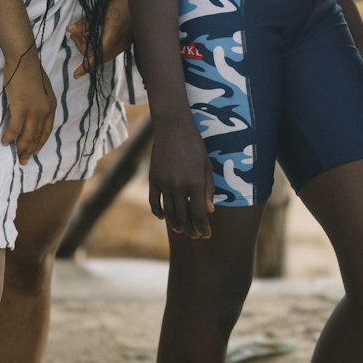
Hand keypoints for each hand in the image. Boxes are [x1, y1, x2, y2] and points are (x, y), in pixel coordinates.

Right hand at [0, 45, 56, 163]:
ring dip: (20, 148)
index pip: (47, 131)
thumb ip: (40, 103)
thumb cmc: (30, 71)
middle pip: (37, 136)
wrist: (24, 60)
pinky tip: (4, 142)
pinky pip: (14, 129)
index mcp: (51, 106)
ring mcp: (34, 111)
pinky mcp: (21, 108)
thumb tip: (33, 114)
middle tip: (23, 161)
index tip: (35, 152)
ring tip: (15, 155)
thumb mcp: (41, 90)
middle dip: (30, 150)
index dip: (40, 143)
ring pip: (27, 136)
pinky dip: (10, 137)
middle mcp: (45, 111)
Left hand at [67, 0, 131, 76]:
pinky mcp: (126, 42)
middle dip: (84, 50)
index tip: (76, 75)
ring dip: (91, 50)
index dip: (86, 66)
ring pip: (105, 55)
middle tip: (74, 35)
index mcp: (113, 34)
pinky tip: (93, 39)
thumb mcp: (100, 8)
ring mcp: (125, 43)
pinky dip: (99, 49)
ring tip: (82, 36)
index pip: (98, 55)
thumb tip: (70, 30)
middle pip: (99, 56)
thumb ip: (86, 21)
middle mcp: (120, 42)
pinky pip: (111, 51)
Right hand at [149, 114, 214, 238]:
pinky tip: (163, 217)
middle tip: (195, 235)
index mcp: (196, 182)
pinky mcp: (153, 178)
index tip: (206, 235)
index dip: (203, 228)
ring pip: (169, 212)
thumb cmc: (194, 145)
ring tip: (180, 229)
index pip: (199, 214)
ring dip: (175, 224)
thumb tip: (210, 211)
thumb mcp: (206, 165)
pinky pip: (154, 201)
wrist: (173, 127)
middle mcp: (179, 185)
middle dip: (190, 229)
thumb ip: (208, 189)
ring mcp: (164, 183)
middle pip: (183, 217)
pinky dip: (158, 212)